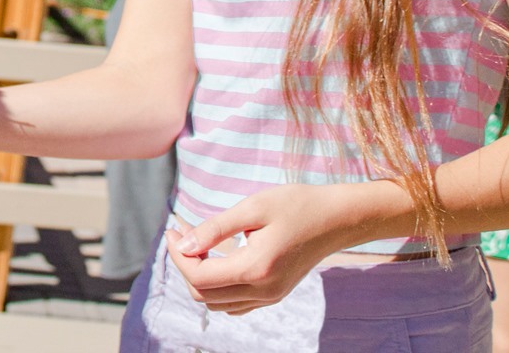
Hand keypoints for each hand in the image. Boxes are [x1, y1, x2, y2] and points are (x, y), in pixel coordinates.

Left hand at [164, 184, 359, 314]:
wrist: (337, 218)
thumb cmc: (296, 205)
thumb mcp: (253, 208)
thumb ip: (215, 228)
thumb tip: (182, 244)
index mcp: (256, 269)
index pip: (200, 277)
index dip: (177, 256)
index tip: (171, 230)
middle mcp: (263, 291)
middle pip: (204, 294)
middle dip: (185, 265)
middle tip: (180, 233)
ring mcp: (270, 297)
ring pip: (217, 303)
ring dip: (198, 277)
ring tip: (195, 243)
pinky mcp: (275, 294)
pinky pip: (234, 303)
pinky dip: (217, 286)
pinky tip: (215, 259)